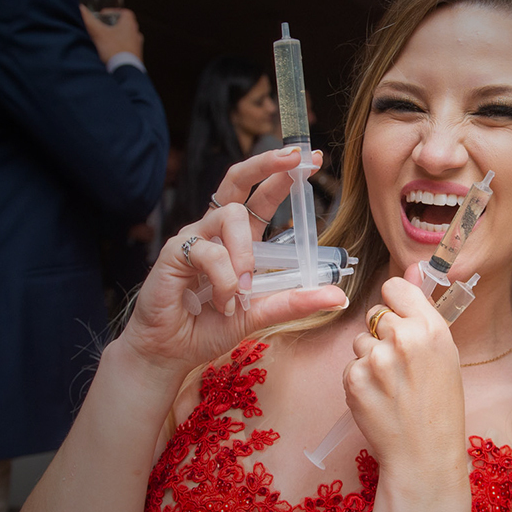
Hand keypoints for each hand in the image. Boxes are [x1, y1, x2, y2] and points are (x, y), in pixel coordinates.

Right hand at [80, 5, 143, 63]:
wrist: (125, 71)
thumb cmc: (114, 50)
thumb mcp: (98, 33)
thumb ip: (89, 20)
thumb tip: (81, 8)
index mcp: (130, 25)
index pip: (125, 12)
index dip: (113, 12)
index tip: (103, 15)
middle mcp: (136, 34)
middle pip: (125, 25)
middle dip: (113, 25)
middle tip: (102, 27)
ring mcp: (137, 46)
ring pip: (126, 37)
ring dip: (116, 37)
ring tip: (105, 40)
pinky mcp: (136, 57)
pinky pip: (127, 48)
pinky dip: (119, 47)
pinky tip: (110, 52)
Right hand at [119, 148, 345, 372]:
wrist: (172, 352)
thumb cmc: (210, 328)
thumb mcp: (262, 313)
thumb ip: (296, 301)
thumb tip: (339, 296)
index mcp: (238, 239)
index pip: (261, 196)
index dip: (282, 176)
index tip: (311, 159)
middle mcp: (215, 232)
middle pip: (237, 181)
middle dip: (267, 164)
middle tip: (294, 159)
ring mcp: (194, 239)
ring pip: (230, 217)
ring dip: (246, 253)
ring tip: (243, 290)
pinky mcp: (174, 254)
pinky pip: (209, 253)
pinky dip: (224, 279)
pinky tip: (223, 303)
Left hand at [343, 264, 465, 484]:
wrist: (425, 455)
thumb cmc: (441, 406)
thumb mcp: (445, 354)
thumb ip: (423, 311)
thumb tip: (412, 267)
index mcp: (431, 328)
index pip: (396, 288)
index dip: (396, 303)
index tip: (400, 317)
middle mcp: (403, 338)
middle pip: (376, 314)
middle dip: (383, 333)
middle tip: (400, 364)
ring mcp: (375, 359)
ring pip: (360, 340)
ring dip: (370, 357)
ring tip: (391, 385)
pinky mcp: (353, 379)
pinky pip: (351, 365)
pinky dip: (361, 379)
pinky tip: (379, 397)